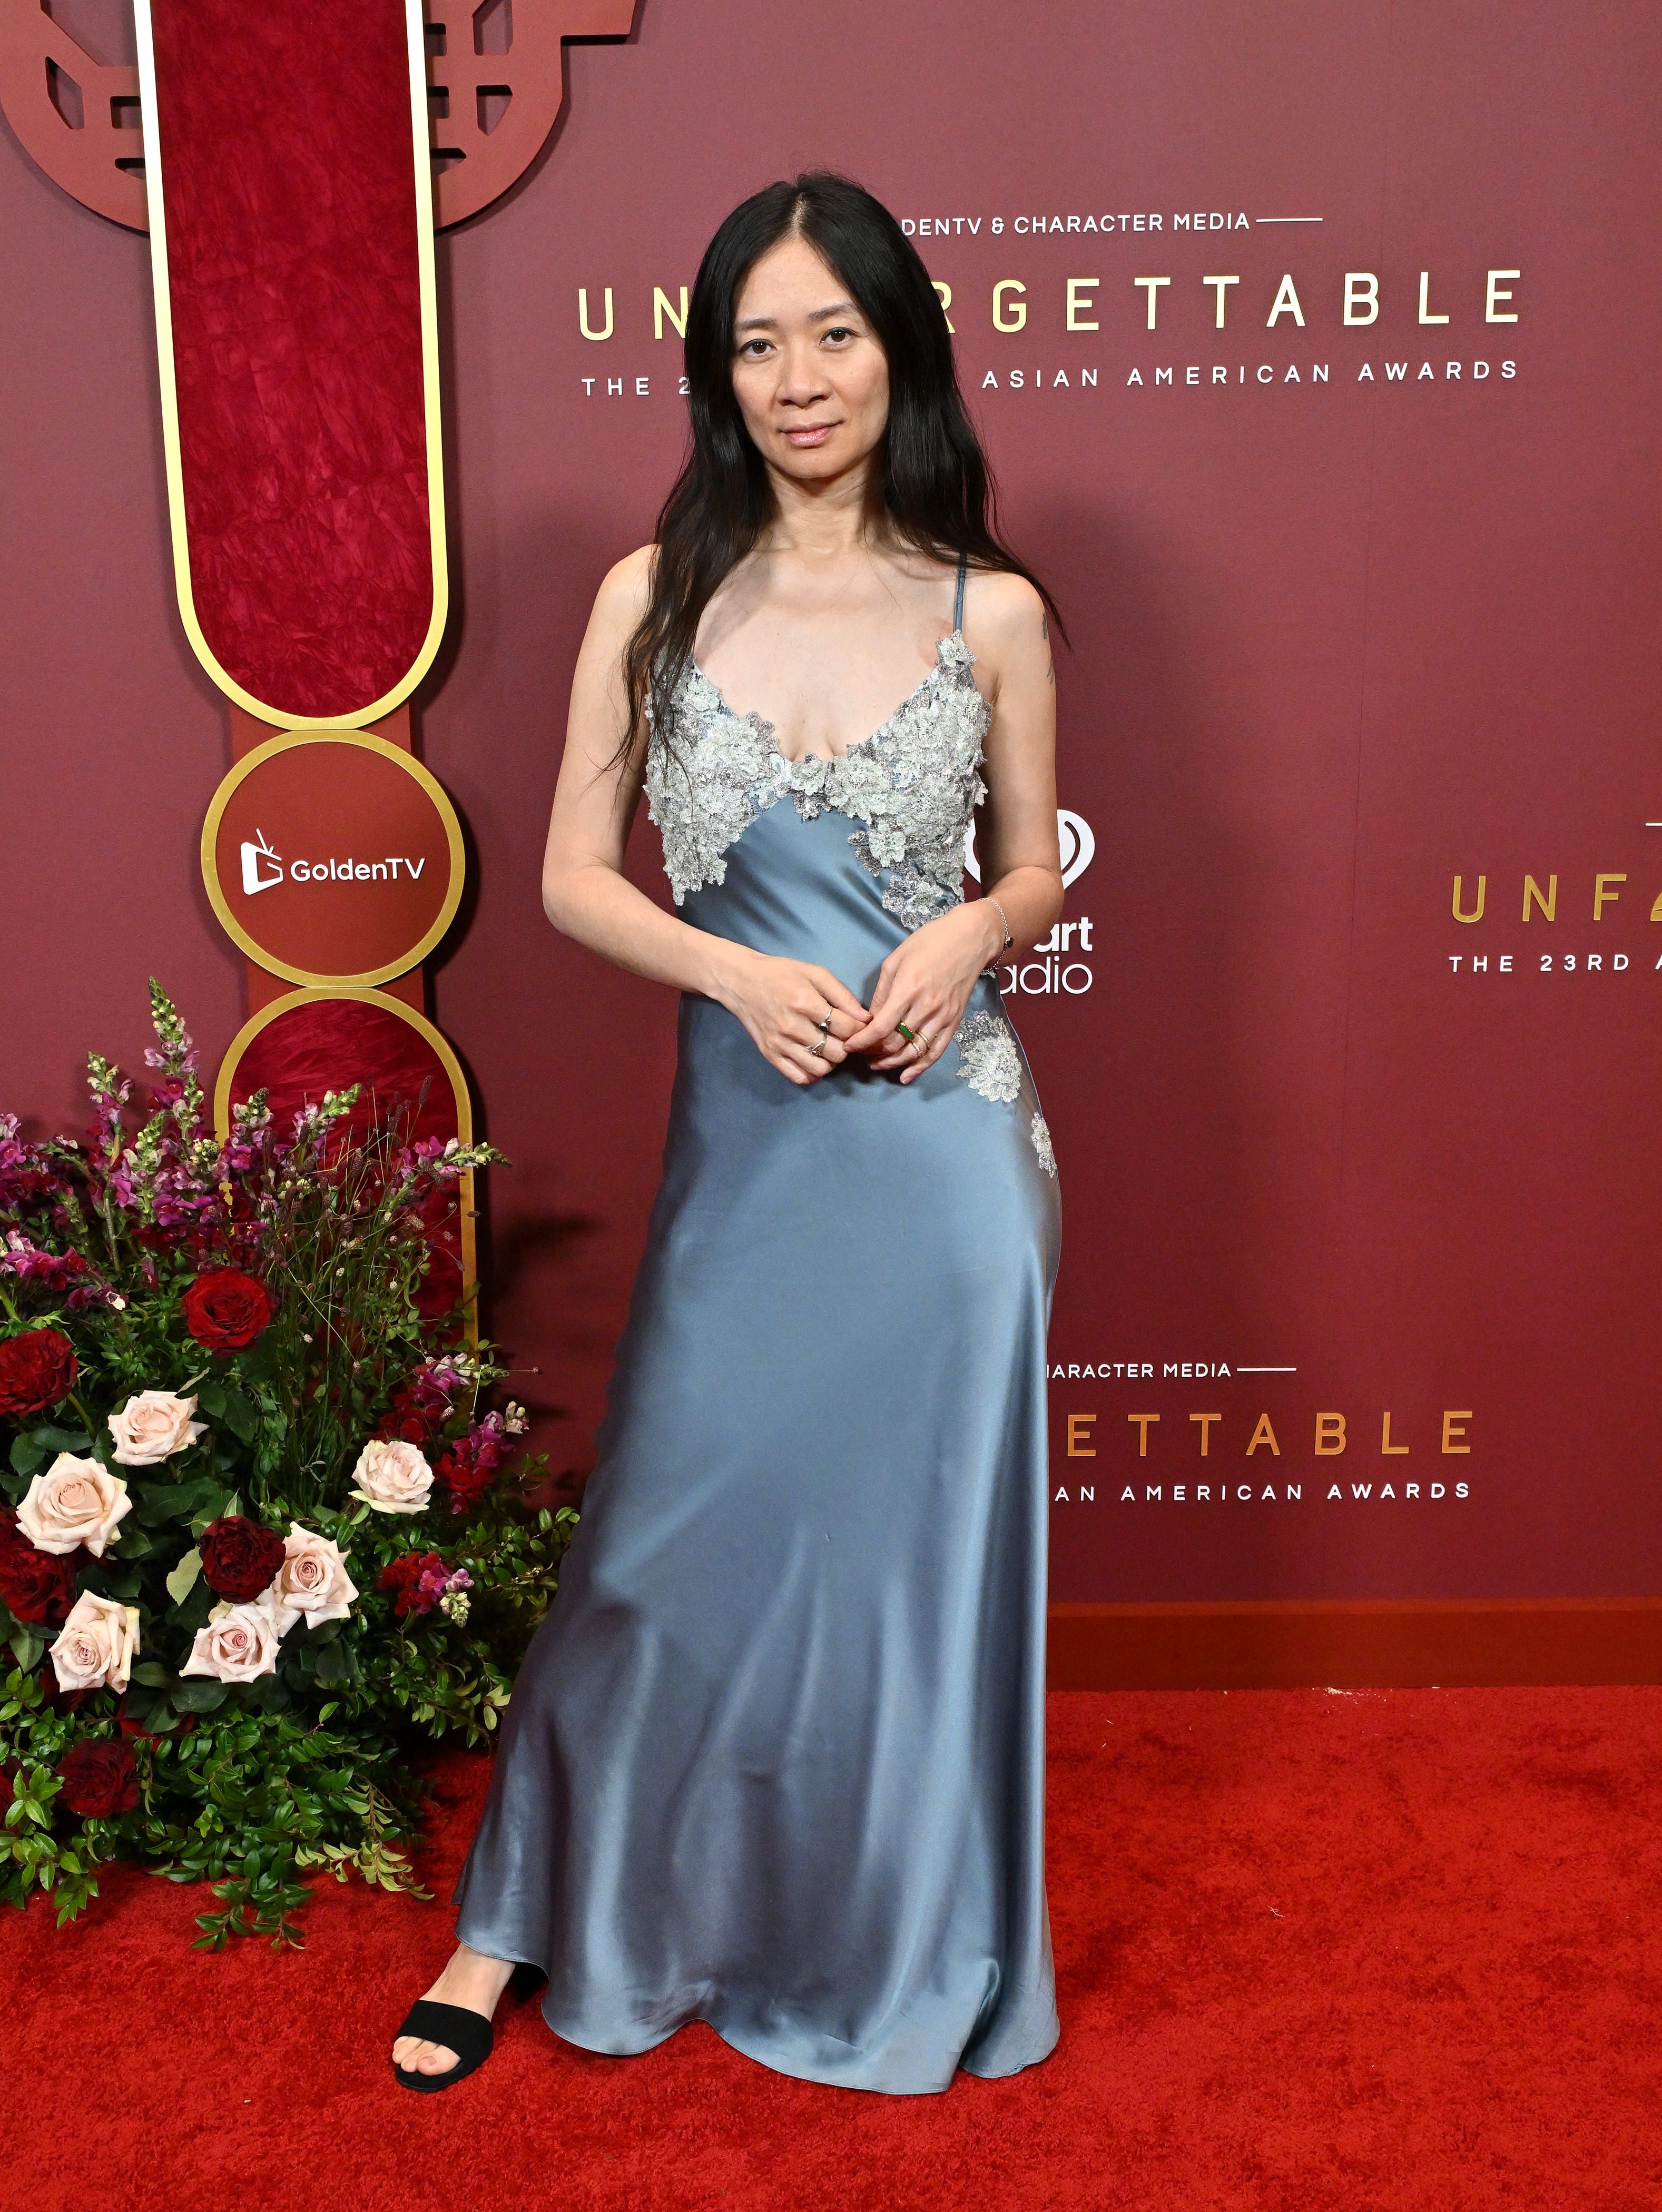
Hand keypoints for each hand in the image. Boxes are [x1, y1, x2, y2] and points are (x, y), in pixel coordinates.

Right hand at [714, 949, 869, 1086]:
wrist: (741, 982)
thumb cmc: (780, 973)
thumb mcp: (814, 973)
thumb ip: (842, 994)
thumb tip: (865, 1018)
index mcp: (805, 1003)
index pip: (847, 1028)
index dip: (860, 1029)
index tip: (859, 1025)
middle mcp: (792, 1027)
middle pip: (837, 1052)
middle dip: (847, 1045)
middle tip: (844, 1036)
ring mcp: (779, 1044)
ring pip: (820, 1068)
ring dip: (831, 1061)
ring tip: (829, 1047)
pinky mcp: (770, 1054)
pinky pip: (799, 1077)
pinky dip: (812, 1072)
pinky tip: (814, 1058)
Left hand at [844, 903, 1002, 1083]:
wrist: (970, 939)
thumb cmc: (929, 942)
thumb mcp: (895, 960)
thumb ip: (882, 993)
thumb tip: (870, 1018)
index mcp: (907, 990)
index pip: (879, 1028)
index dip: (861, 1042)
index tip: (848, 1046)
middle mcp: (925, 1008)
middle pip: (894, 1043)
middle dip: (873, 1052)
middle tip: (860, 1053)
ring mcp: (942, 1017)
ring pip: (913, 1052)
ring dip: (892, 1063)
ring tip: (877, 1064)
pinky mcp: (954, 1021)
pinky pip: (935, 1051)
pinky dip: (920, 1067)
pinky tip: (905, 1076)